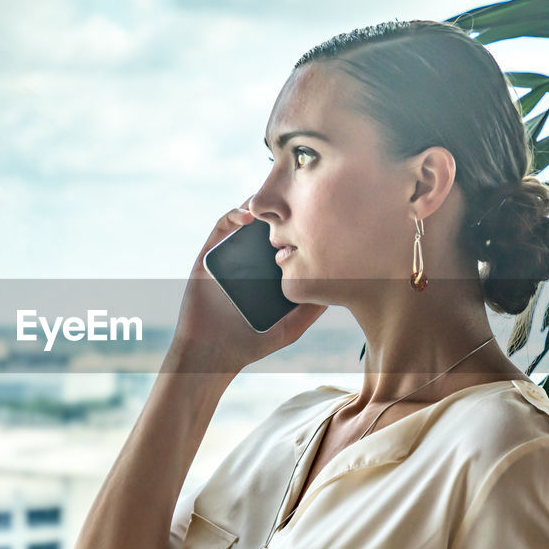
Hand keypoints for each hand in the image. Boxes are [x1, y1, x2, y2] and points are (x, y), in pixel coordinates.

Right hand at [166, 200, 327, 375]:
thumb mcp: (290, 328)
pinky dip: (234, 215)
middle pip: (268, 227)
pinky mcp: (208, 255)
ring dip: (259, 206)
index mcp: (269, 274)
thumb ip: (311, 310)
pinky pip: (221, 228)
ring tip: (275, 201)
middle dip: (282, 210)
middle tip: (298, 195)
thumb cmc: (250, 344)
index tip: (316, 215)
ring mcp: (229, 256)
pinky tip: (249, 217)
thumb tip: (339, 287)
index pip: (287, 242)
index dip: (299, 226)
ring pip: (246, 221)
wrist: (211, 353)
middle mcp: (250, 262)